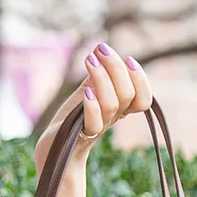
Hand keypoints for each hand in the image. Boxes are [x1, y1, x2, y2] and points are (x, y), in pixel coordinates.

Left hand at [36, 42, 153, 168]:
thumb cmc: (71, 119)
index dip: (141, 79)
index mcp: (119, 109)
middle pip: (128, 95)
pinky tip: (86, 90)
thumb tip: (100, 47)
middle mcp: (112, 119)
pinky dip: (92, 105)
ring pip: (112, 105)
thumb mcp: (87, 92)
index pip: (143, 99)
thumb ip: (97, 75)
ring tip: (89, 59)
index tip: (129, 58)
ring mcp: (97, 128)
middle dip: (116, 67)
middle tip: (101, 49)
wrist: (52, 148)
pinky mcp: (80, 136)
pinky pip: (94, 123)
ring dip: (102, 78)